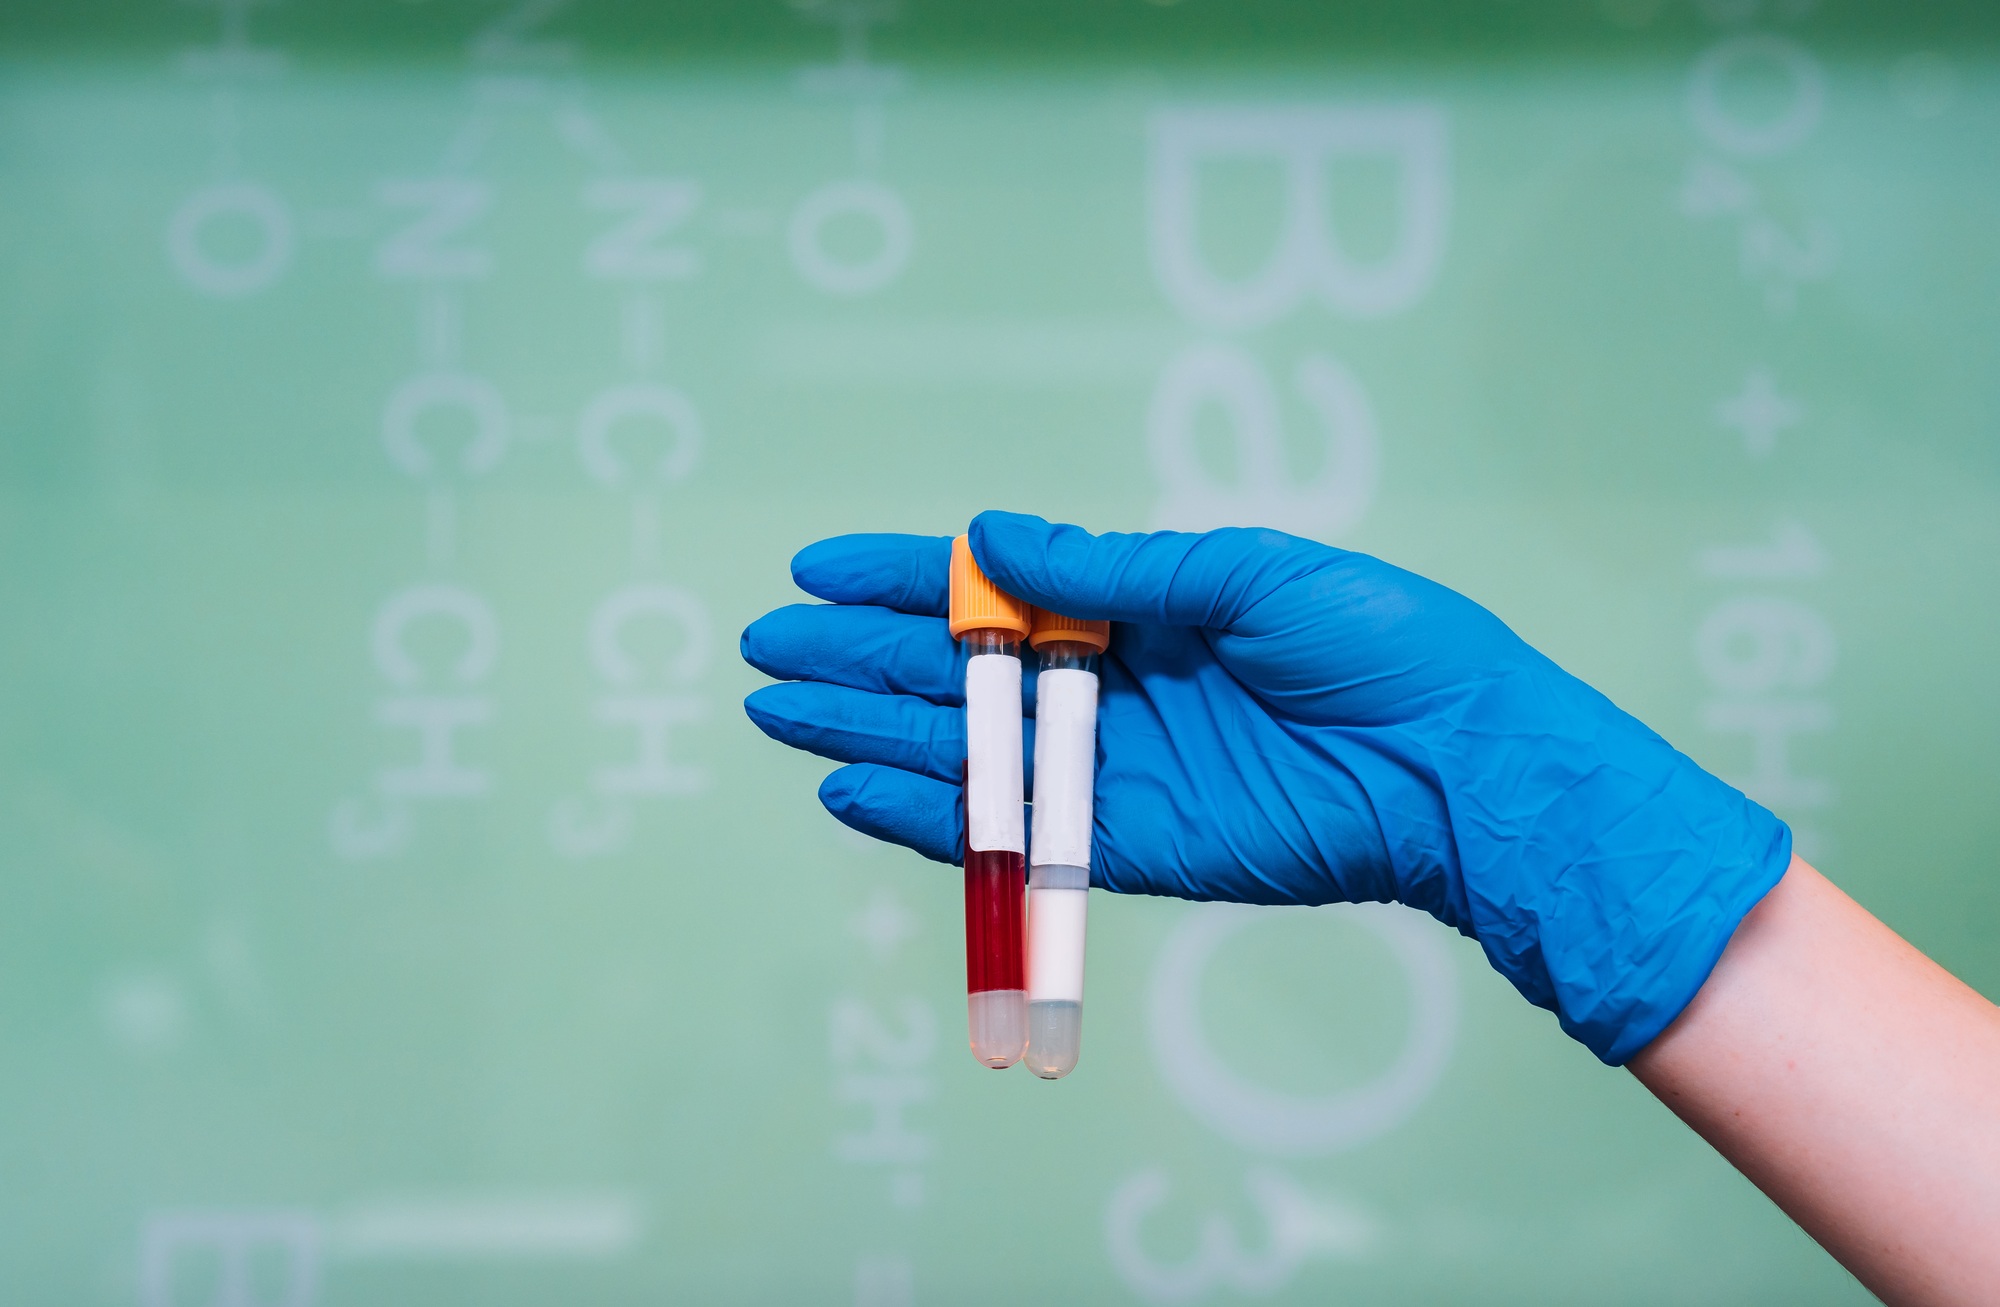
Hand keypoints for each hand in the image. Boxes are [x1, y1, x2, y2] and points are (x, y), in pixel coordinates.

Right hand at [741, 511, 1789, 1062]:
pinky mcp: (1129, 845)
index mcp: (1138, 608)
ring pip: (963, 753)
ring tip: (780, 713)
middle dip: (857, 660)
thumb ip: (1113, 568)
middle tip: (766, 650)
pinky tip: (852, 793)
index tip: (814, 568)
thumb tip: (988, 536)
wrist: (1461, 763)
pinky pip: (1010, 834)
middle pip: (955, 674)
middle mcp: (1109, 688)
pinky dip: (930, 819)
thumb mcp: (1243, 574)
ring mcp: (1113, 771)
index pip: (992, 589)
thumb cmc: (1377, 644)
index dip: (899, 579)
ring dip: (868, 735)